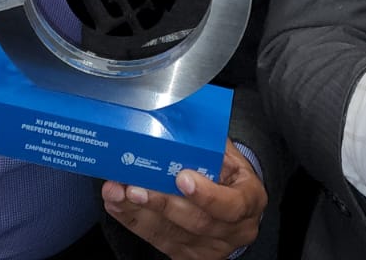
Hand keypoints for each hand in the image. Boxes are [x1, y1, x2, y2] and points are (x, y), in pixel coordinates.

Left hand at [101, 142, 265, 259]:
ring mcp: (210, 247)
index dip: (205, 194)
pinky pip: (158, 240)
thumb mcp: (231, 157)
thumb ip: (211, 144)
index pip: (230, 204)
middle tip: (134, 186)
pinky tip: (118, 205)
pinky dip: (134, 221)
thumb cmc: (230, 176)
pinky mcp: (188, 254)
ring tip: (116, 193)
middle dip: (161, 204)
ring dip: (139, 213)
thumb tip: (181, 119)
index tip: (181, 177)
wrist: (234, 206)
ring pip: (171, 234)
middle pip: (196, 222)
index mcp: (249, 201)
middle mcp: (234, 230)